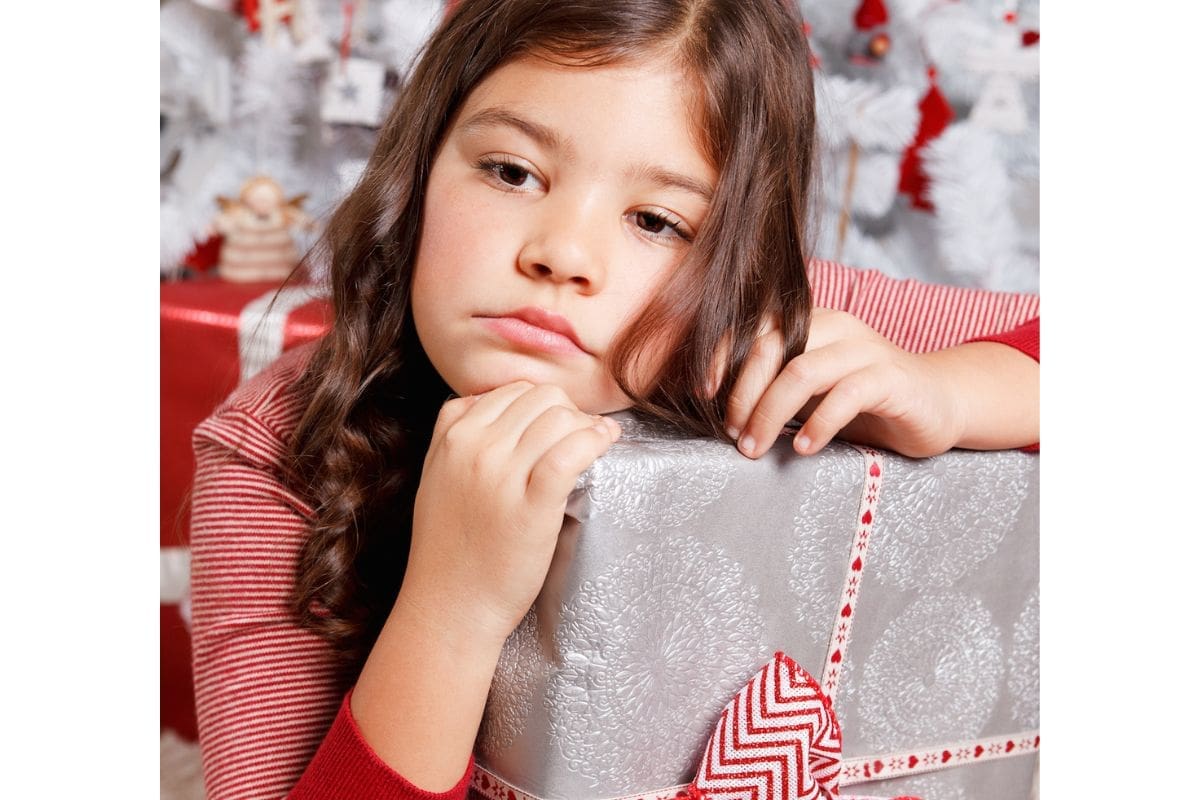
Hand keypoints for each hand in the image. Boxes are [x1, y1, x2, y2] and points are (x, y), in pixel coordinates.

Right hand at [401, 381, 620, 644]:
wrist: (449, 607)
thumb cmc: (449, 551)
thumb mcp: (438, 478)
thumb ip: (461, 437)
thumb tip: (499, 404)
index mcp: (452, 436)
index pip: (510, 390)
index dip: (541, 404)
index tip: (556, 424)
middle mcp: (475, 447)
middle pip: (540, 398)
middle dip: (566, 412)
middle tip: (578, 437)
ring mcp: (502, 475)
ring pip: (559, 418)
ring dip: (585, 425)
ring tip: (596, 441)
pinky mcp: (532, 504)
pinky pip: (572, 451)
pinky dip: (596, 440)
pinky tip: (605, 443)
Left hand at [712, 308, 964, 458]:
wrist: (935, 403)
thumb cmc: (862, 400)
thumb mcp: (811, 390)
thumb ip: (773, 386)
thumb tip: (717, 405)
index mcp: (811, 322)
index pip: (755, 327)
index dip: (722, 356)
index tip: (702, 392)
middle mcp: (835, 326)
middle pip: (771, 348)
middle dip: (743, 394)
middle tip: (733, 434)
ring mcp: (865, 350)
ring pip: (801, 371)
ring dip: (769, 413)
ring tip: (755, 447)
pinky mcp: (890, 379)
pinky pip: (845, 396)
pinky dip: (818, 424)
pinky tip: (803, 449)